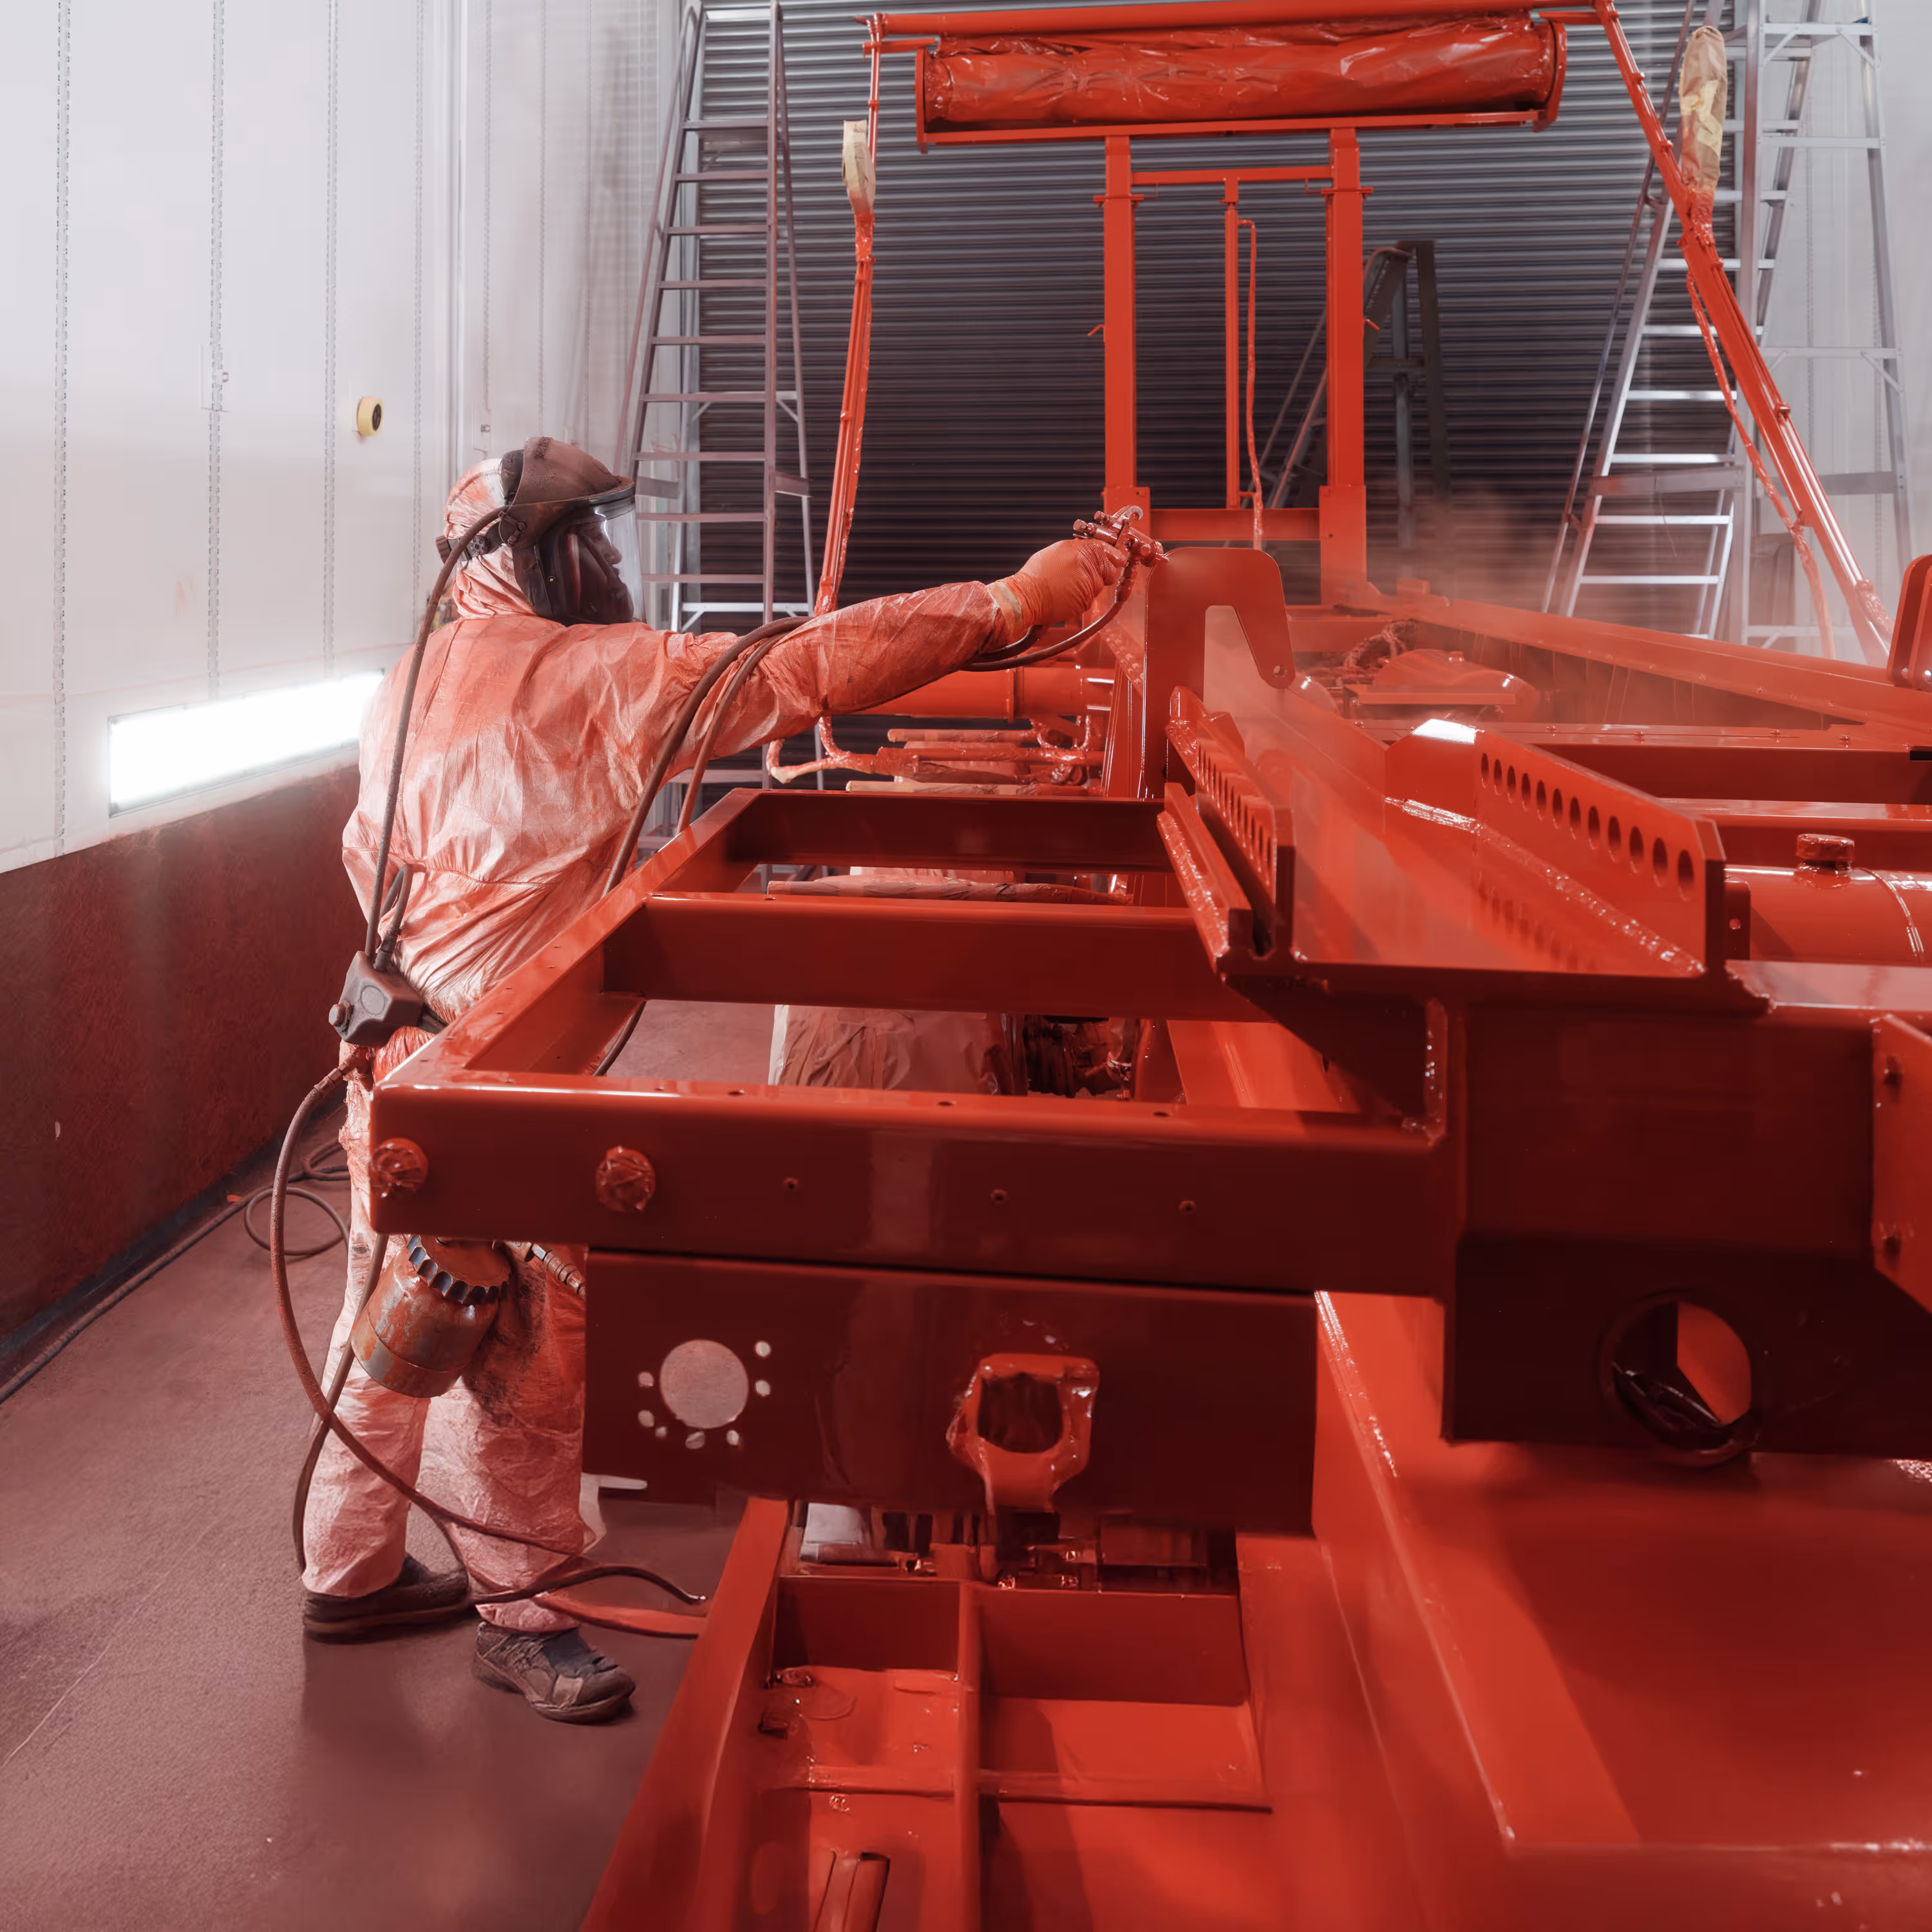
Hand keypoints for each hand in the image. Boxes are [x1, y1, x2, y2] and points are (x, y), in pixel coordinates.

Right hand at [987, 538, 1125, 641]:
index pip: (1106, 550)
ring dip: (1089, 586)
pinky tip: (1066, 594)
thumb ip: (1079, 549)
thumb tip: (1095, 549)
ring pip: (1098, 586)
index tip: (1118, 558)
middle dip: (1102, 573)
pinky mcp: (1084, 602)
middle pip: (1108, 570)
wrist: (1026, 596)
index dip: (1113, 555)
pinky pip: (1089, 599)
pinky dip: (1080, 597)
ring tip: (1068, 584)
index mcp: (1080, 551)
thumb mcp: (1057, 550)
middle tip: (1086, 574)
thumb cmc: (1037, 575)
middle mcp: (1086, 567)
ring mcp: (1087, 586)